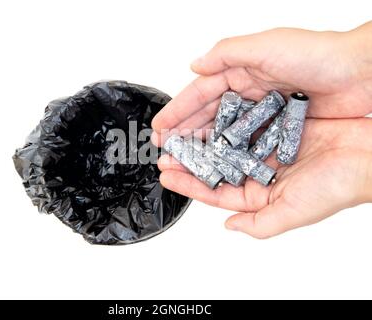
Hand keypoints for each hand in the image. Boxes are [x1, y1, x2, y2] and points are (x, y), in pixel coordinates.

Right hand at [151, 23, 371, 146]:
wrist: (361, 74)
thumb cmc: (317, 55)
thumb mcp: (267, 46)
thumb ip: (227, 54)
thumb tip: (194, 64)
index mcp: (241, 73)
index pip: (200, 93)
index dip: (177, 110)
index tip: (159, 126)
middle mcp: (249, 95)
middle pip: (208, 117)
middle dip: (184, 132)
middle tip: (165, 149)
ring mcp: (263, 116)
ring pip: (225, 134)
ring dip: (203, 147)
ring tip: (184, 161)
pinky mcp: (278, 132)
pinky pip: (247, 146)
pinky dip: (231, 155)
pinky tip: (218, 165)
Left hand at [157, 118, 371, 237]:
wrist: (368, 154)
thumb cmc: (337, 186)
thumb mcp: (293, 212)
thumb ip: (259, 224)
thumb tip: (229, 227)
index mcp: (260, 194)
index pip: (215, 191)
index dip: (188, 183)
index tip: (167, 174)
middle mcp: (259, 171)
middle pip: (215, 165)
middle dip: (188, 159)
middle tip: (164, 151)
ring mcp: (265, 148)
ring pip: (225, 142)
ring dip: (202, 137)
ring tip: (179, 132)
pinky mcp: (274, 126)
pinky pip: (243, 122)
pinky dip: (226, 119)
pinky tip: (209, 113)